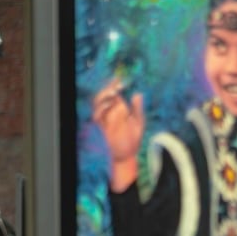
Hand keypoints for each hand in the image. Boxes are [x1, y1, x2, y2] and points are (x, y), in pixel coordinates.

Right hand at [91, 77, 144, 191]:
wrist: (127, 156)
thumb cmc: (133, 140)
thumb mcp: (139, 123)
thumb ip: (137, 109)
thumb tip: (138, 94)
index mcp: (119, 109)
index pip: (114, 93)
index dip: (115, 85)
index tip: (119, 79)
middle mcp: (110, 112)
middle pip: (104, 95)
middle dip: (108, 88)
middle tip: (117, 85)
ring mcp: (105, 119)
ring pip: (98, 103)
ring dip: (104, 96)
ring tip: (113, 93)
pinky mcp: (101, 127)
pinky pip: (97, 115)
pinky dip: (101, 109)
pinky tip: (108, 105)